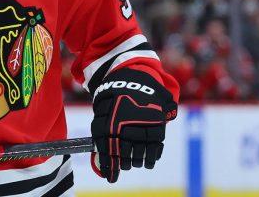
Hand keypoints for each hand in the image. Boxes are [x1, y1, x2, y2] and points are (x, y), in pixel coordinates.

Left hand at [90, 68, 176, 182]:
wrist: (133, 80)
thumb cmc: (114, 99)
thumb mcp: (101, 113)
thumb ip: (101, 135)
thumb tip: (101, 159)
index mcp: (109, 125)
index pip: (109, 153)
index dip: (110, 168)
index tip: (110, 177)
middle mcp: (125, 128)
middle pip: (125, 156)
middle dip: (123, 164)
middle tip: (123, 166)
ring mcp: (142, 127)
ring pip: (140, 154)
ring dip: (137, 162)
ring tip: (135, 163)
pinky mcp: (157, 125)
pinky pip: (155, 148)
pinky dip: (152, 158)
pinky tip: (148, 161)